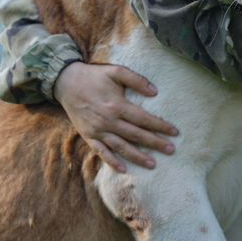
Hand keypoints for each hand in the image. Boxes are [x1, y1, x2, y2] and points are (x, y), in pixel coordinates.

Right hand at [54, 62, 177, 172]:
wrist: (66, 82)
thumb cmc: (94, 76)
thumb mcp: (116, 71)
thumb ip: (136, 80)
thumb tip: (155, 92)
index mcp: (117, 105)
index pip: (144, 119)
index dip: (160, 126)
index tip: (175, 132)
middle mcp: (108, 121)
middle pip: (136, 135)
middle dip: (155, 143)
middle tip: (171, 150)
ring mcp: (98, 131)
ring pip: (121, 147)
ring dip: (138, 157)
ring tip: (153, 164)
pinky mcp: (88, 136)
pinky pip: (101, 152)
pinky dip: (112, 162)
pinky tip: (124, 170)